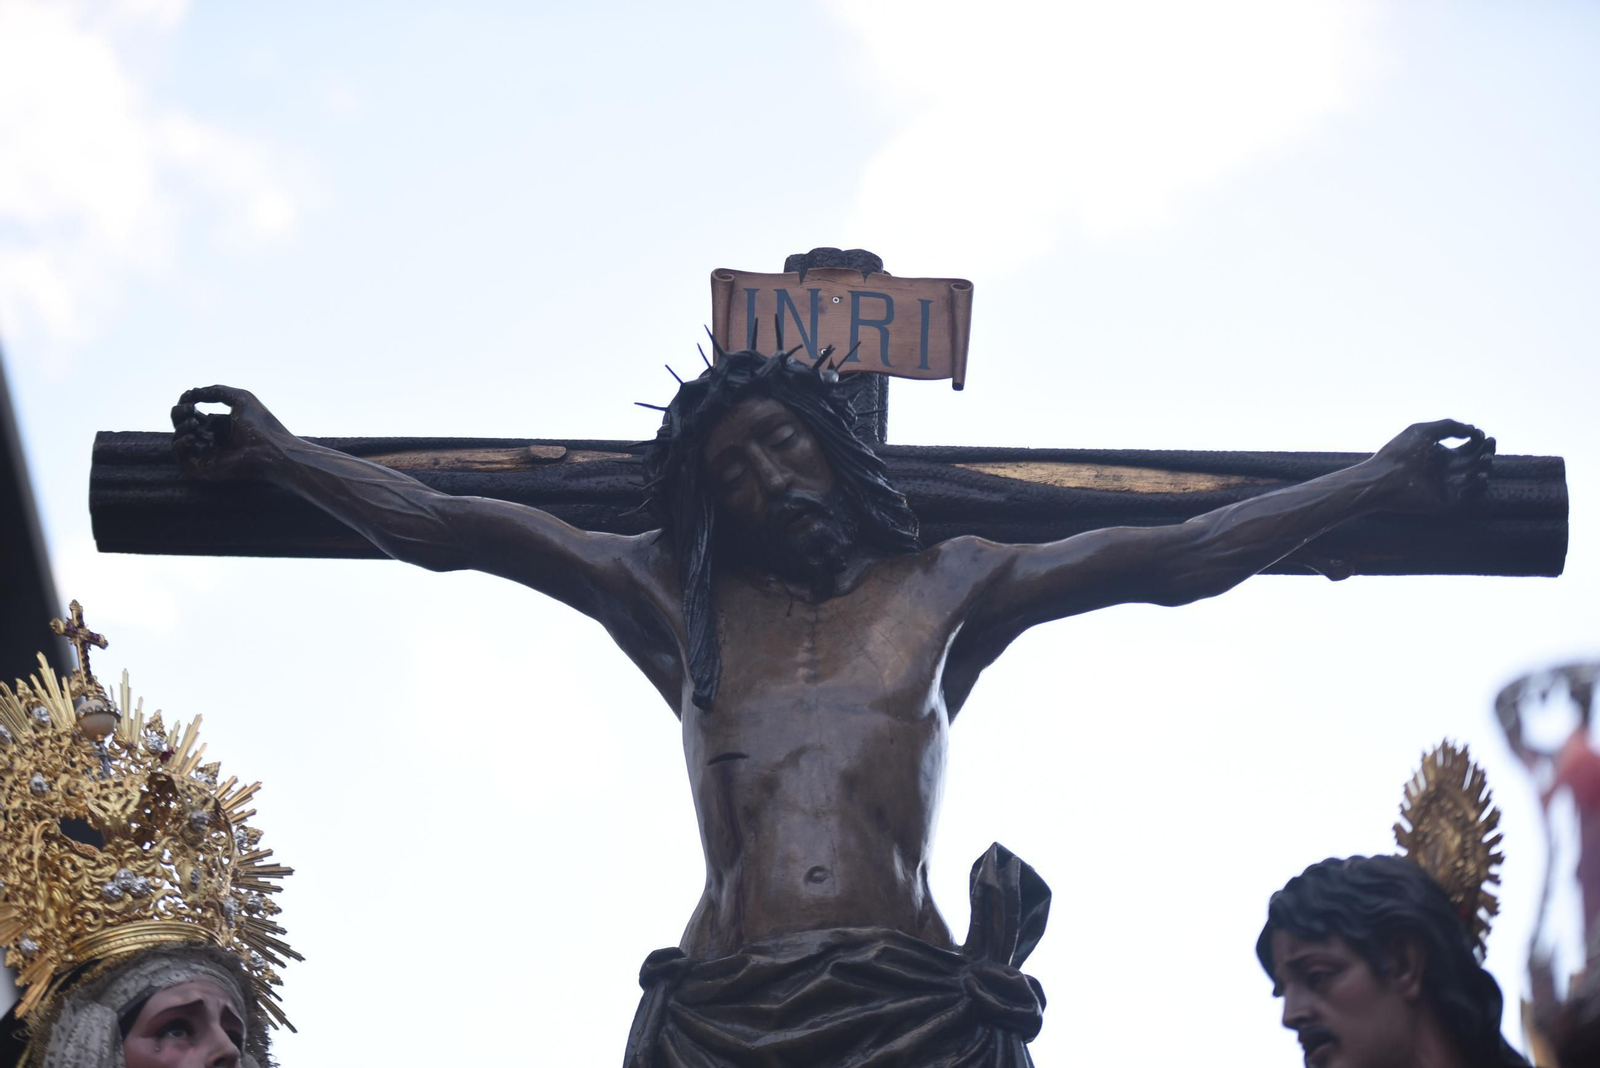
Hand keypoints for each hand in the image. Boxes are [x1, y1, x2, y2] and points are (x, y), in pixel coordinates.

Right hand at [170, 385, 288, 480]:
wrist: (271, 451)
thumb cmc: (260, 425)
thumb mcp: (240, 398)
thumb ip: (216, 391)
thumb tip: (193, 392)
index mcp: (219, 425)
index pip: (193, 414)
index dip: (187, 402)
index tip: (190, 394)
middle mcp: (210, 440)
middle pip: (181, 425)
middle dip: (179, 412)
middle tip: (190, 408)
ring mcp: (205, 455)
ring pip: (178, 439)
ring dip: (181, 426)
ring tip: (195, 422)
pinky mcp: (202, 468)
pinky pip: (180, 457)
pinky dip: (180, 444)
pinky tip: (192, 437)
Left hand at [1370, 419, 1493, 512]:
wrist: (1381, 477)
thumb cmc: (1398, 452)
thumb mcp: (1424, 432)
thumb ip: (1449, 426)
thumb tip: (1472, 430)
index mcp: (1440, 455)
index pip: (1468, 448)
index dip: (1478, 441)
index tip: (1479, 434)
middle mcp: (1445, 471)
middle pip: (1475, 462)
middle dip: (1486, 452)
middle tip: (1489, 444)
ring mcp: (1446, 487)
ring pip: (1475, 479)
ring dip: (1485, 468)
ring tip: (1484, 459)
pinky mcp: (1445, 501)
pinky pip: (1468, 497)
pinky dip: (1478, 488)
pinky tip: (1481, 476)